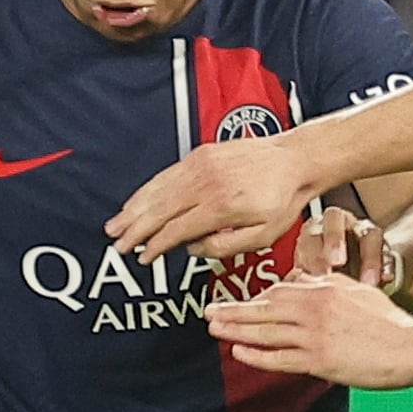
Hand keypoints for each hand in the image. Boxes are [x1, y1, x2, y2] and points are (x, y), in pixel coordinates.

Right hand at [110, 135, 313, 263]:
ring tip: (116, 225)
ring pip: (159, 190)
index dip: (156, 245)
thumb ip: (225, 247)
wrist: (296, 160)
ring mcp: (202, 165)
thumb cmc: (284, 199)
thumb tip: (193, 250)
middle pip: (161, 209)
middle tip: (118, 244)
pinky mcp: (202, 154)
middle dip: (135, 229)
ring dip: (134, 208)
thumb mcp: (263, 236)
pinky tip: (137, 200)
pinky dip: (148, 189)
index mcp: (222, 206)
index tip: (144, 257)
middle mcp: (207, 183)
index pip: (177, 229)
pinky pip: (167, 174)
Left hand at [207, 274, 412, 388]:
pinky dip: (256, 355)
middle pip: (264, 308)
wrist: (410, 347)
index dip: (256, 299)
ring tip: (214, 329)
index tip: (240, 305)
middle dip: (233, 311)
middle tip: (209, 313)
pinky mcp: (319, 360)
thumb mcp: (356, 289)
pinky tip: (238, 351)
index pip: (279, 290)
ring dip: (236, 330)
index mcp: (323, 289)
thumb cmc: (388, 322)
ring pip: (265, 331)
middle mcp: (314, 308)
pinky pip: (279, 358)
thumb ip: (328, 284)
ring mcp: (315, 335)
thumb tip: (304, 278)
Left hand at [292, 205, 395, 292]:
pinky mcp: (383, 245)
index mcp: (313, 231)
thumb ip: (298, 282)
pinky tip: (385, 279)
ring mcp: (362, 232)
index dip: (309, 252)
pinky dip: (387, 265)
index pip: (309, 233)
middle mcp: (338, 225)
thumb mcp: (306, 279)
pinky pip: (388, 250)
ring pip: (366, 233)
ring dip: (366, 257)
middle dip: (334, 241)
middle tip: (335, 265)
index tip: (311, 275)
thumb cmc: (323, 278)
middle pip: (335, 221)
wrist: (353, 278)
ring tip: (366, 280)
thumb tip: (284, 293)